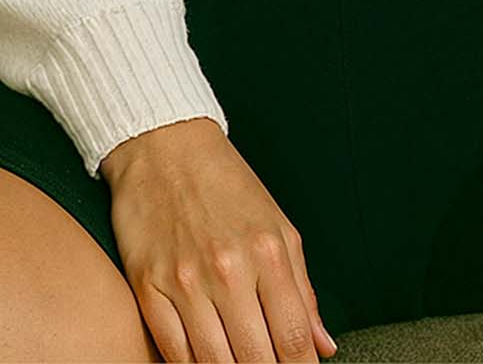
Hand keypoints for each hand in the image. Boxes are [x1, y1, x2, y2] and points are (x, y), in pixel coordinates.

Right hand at [100, 117, 337, 360]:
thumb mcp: (280, 228)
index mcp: (270, 253)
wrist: (168, 151)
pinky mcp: (146, 290)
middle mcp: (229, 271)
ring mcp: (184, 284)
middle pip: (254, 357)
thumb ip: (302, 290)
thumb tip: (324, 345)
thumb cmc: (230, 188)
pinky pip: (170, 352)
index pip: (293, 335)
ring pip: (211, 362)